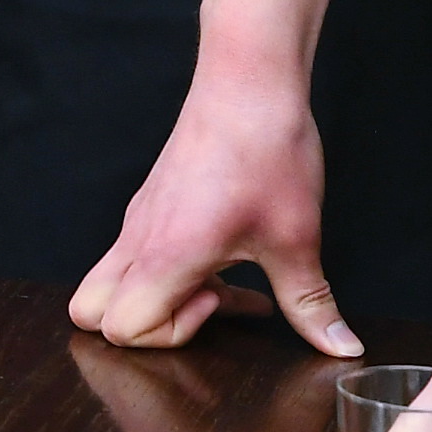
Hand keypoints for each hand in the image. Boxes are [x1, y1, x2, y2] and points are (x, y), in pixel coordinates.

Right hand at [72, 61, 359, 354]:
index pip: (122, 327)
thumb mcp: (297, 239)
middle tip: (202, 304)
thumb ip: (311, 305)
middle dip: (142, 328)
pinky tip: (226, 258)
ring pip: (110, 282)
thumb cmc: (266, 153)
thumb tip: (341, 348)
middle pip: (90, 311)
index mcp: (166, 253)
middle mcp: (138, 238)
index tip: (216, 301)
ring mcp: (139, 218)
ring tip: (218, 285)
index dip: (169, 335)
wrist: (247, 83)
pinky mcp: (151, 203)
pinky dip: (169, 272)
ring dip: (159, 298)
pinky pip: (136, 255)